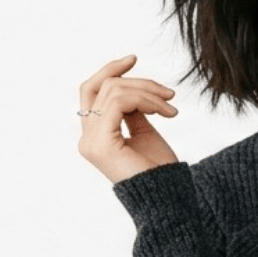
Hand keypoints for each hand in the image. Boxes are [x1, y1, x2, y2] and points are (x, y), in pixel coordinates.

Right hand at [77, 54, 179, 183]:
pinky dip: (145, 100)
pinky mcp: (101, 143)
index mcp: (94, 136)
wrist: (168, 197)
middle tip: (168, 92)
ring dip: (149, 93)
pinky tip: (164, 112)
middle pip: (102, 86)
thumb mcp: (144, 132)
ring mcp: (91, 141)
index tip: (133, 59)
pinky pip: (119, 102)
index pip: (91, 91)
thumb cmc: (159, 170)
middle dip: (137, 80)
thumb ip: (133, 110)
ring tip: (171, 107)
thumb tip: (132, 88)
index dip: (109, 70)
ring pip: (114, 91)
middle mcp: (87, 138)